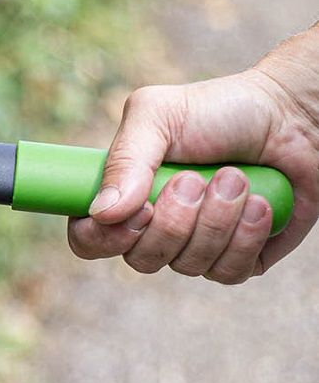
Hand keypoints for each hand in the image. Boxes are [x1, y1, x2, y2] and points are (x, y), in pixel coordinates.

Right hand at [68, 43, 318, 280]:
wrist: (294, 115)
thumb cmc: (221, 109)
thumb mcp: (158, 115)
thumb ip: (124, 159)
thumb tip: (102, 213)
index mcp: (124, 196)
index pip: (88, 239)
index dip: (105, 237)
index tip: (139, 210)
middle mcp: (155, 228)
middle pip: (141, 260)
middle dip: (176, 220)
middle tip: (198, 178)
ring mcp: (197, 247)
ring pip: (188, 265)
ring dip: (217, 220)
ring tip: (237, 177)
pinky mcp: (240, 258)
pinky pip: (228, 272)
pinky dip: (246, 236)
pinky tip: (259, 203)